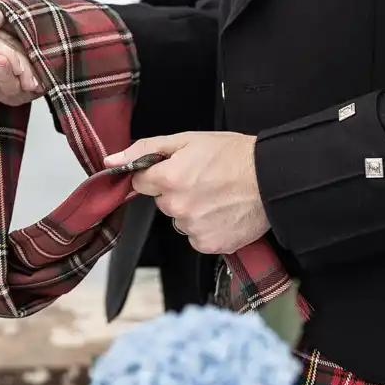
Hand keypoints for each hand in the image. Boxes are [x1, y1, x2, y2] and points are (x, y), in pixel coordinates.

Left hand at [103, 131, 267, 254]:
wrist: (273, 179)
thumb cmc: (234, 155)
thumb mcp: (187, 140)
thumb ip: (145, 149)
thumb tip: (110, 160)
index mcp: (169, 179)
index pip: (141, 182)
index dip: (158, 174)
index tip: (177, 170)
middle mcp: (178, 207)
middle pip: (162, 202)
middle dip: (177, 192)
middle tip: (204, 180)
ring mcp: (194, 229)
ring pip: (180, 220)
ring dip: (193, 211)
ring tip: (218, 196)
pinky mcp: (210, 244)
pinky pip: (196, 237)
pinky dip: (207, 227)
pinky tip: (223, 212)